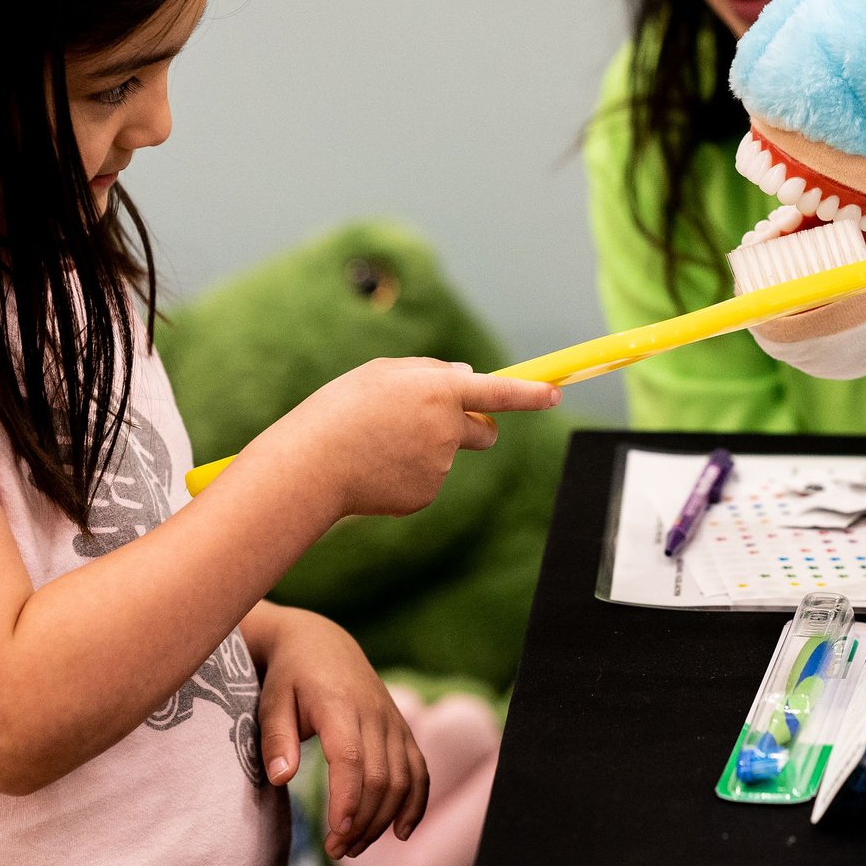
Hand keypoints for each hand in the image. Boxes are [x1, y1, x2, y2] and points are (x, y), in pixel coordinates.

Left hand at [250, 606, 430, 855]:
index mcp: (339, 706)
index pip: (352, 760)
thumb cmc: (290, 677)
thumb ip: (276, 739)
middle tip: (336, 851)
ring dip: (383, 820)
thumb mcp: (271, 701)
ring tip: (354, 847)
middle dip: (362, 822)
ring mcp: (393, 722)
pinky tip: (400, 832)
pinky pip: (419, 769)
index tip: (335, 834)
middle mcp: (374, 714)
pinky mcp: (402, 729)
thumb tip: (282, 779)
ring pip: (402, 779)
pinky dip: (415, 802)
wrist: (322, 642)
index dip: (348, 800)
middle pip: (380, 777)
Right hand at [290, 358, 559, 520]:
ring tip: (378, 446)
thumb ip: (430, 371)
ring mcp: (439, 466)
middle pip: (485, 432)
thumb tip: (469, 376)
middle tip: (435, 425)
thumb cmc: (341, 410)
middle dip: (473, 428)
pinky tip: (376, 470)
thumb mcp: (382, 374)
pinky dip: (407, 475)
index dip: (532, 394)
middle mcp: (448, 429)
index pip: (500, 392)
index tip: (554, 394)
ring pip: (446, 456)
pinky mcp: (426, 494)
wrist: (311, 465)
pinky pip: (426, 480)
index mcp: (439, 390)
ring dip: (423, 450)